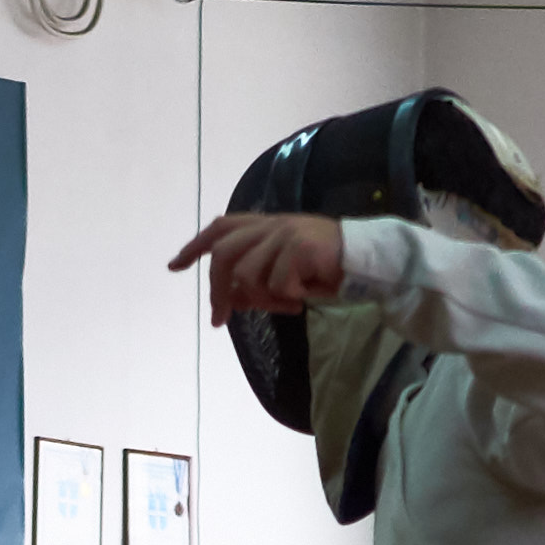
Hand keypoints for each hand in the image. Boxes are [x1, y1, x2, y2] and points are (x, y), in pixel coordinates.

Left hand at [168, 212, 345, 319]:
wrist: (369, 262)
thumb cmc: (327, 270)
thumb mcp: (285, 279)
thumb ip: (256, 285)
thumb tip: (230, 300)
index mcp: (266, 226)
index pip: (221, 228)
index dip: (195, 247)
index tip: (174, 267)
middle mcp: (271, 225)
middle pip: (224, 255)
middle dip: (217, 291)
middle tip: (219, 320)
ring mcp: (284, 233)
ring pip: (247, 274)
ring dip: (262, 300)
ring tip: (287, 305)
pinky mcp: (298, 247)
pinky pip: (276, 283)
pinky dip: (286, 299)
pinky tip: (303, 299)